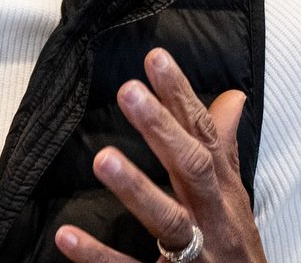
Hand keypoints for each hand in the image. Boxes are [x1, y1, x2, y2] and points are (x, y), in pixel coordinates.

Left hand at [55, 48, 265, 262]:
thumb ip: (223, 147)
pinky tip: (66, 235)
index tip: (155, 57)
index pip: (204, 136)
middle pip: (192, 168)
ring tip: (103, 158)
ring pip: (167, 219)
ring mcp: (194, 254)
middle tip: (128, 90)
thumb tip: (232, 96)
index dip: (182, 97)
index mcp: (223, 193)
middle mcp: (212, 219)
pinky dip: (98, 255)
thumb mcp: (233, 196)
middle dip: (163, 130)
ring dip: (137, 188)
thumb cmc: (234, 245)